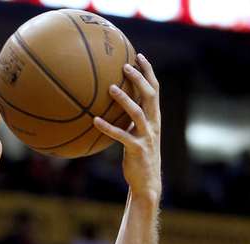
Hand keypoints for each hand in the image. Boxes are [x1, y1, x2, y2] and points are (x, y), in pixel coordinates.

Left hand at [93, 54, 160, 202]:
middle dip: (139, 78)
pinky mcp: (137, 150)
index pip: (155, 89)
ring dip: (124, 99)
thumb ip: (130, 119)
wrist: (147, 182)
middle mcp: (153, 124)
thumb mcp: (137, 134)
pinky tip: (94, 120)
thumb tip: (113, 105)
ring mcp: (146, 136)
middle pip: (150, 95)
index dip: (148, 71)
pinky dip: (108, 128)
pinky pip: (121, 136)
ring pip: (137, 112)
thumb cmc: (138, 157)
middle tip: (124, 65)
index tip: (138, 55)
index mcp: (155, 118)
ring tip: (110, 88)